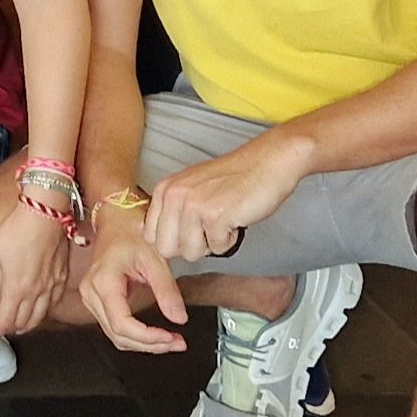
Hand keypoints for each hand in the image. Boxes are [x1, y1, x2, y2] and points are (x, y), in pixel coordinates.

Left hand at [0, 195, 74, 343]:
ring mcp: (51, 285)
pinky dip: (45, 310)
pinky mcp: (61, 276)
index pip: (4, 321)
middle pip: (23, 322)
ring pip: (40, 315)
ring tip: (19, 325)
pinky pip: (53, 302)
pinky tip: (41, 307)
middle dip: (10, 329)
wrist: (45, 213)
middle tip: (0, 329)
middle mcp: (35, 292)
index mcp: (15, 288)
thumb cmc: (17, 229)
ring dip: (28, 324)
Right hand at [80, 220, 189, 353]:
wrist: (116, 220)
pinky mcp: (97, 300)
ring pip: (115, 335)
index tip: (170, 338)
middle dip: (149, 344)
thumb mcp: (155, 258)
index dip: (147, 337)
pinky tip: (155, 334)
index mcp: (104, 281)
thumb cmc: (131, 233)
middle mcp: (91, 292)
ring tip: (170, 340)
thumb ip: (167, 290)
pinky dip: (135, 336)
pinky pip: (114, 327)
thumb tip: (178, 318)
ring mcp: (91, 297)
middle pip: (118, 334)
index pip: (121, 323)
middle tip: (177, 343)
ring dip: (143, 344)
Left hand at [144, 133, 311, 266]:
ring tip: (222, 221)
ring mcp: (192, 205)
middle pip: (166, 249)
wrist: (266, 163)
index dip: (173, 240)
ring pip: (190, 253)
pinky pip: (217, 248)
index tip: (192, 229)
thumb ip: (170, 210)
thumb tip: (157, 240)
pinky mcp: (215, 216)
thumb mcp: (190, 188)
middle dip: (189, 247)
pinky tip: (235, 219)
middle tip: (207, 228)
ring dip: (210, 243)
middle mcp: (173, 196)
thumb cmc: (232, 179)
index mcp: (163, 189)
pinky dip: (229, 239)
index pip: (150, 236)